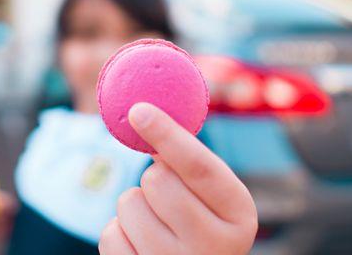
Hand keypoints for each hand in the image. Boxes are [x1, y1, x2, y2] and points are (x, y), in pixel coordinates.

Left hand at [99, 102, 256, 253]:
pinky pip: (111, 234)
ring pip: (130, 204)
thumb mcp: (209, 194)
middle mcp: (216, 246)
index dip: (166, 134)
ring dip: (133, 207)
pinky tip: (139, 245)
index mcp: (240, 215)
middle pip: (158, 181)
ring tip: (154, 225)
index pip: (198, 166)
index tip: (138, 110)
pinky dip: (118, 232)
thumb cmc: (198, 221)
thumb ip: (188, 161)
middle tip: (163, 196)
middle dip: (151, 180)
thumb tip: (145, 113)